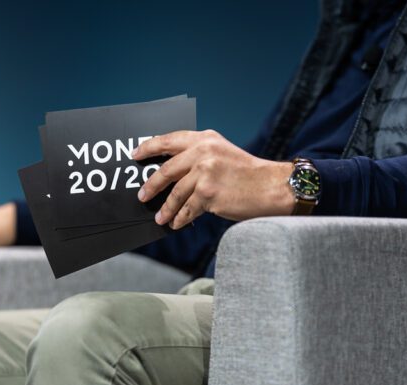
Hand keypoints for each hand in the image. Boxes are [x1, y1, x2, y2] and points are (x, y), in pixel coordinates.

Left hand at [133, 130, 295, 228]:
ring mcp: (205, 173)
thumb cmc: (248, 174)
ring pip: (175, 194)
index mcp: (205, 139)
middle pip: (166, 170)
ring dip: (166, 209)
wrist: (271, 186)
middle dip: (151, 185)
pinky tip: (176, 223)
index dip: (149, 148)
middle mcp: (203, 152)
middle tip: (142, 196)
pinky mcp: (208, 193)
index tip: (135, 155)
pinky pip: (187, 209)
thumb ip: (199, 156)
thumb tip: (172, 174)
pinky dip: (180, 218)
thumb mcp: (222, 153)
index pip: (169, 140)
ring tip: (160, 217)